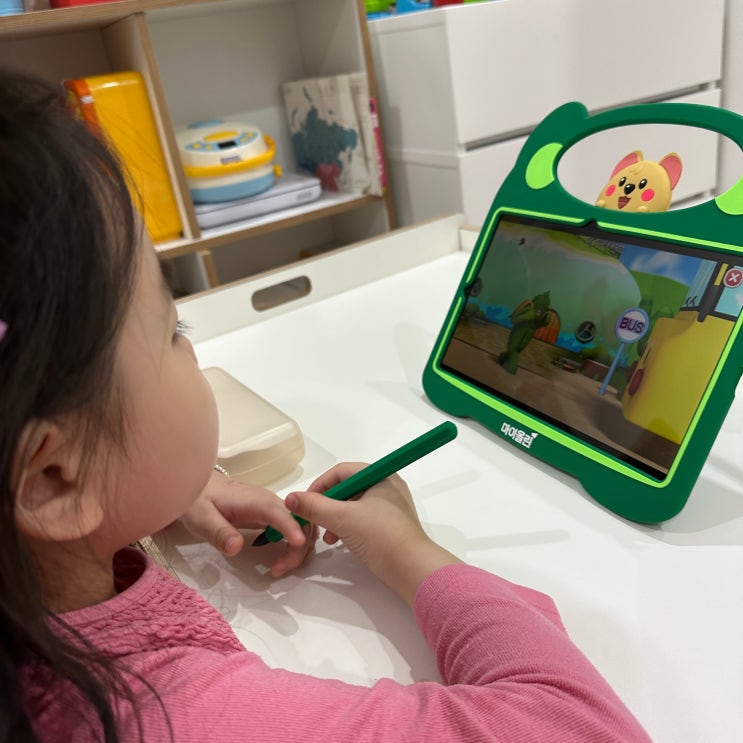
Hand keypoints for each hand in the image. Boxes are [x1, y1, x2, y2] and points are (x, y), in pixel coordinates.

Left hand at [181, 469, 316, 576]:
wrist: (204, 486)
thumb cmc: (201, 500)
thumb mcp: (202, 518)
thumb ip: (218, 532)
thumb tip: (236, 547)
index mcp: (254, 501)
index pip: (279, 512)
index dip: (291, 526)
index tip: (298, 543)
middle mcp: (271, 502)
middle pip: (299, 520)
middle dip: (298, 547)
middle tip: (278, 570)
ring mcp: (275, 507)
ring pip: (302, 525)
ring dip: (298, 548)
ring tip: (279, 567)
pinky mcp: (274, 514)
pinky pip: (295, 527)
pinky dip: (295, 544)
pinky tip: (281, 558)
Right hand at [285, 463, 461, 604]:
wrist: (411, 568)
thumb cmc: (380, 536)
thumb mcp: (342, 518)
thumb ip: (314, 506)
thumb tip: (290, 498)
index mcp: (380, 476)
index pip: (341, 471)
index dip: (320, 485)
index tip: (304, 503)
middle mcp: (387, 487)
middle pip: (347, 488)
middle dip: (327, 504)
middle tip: (314, 520)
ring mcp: (390, 507)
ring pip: (353, 505)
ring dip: (335, 518)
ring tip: (326, 536)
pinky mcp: (390, 526)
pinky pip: (362, 519)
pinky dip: (347, 527)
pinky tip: (339, 542)